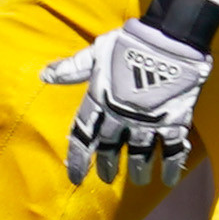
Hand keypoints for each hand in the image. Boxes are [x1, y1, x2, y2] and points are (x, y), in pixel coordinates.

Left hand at [40, 19, 211, 185]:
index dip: (78, 158)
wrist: (169, 39)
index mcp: (99, 100)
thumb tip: (44, 75)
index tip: (75, 177)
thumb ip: (72, 69)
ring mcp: (148, 120)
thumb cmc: (128, 43)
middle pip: (109, 147)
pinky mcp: (174, 119)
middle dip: (106, 165)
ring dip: (138, 169)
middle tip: (106, 178)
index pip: (82, 135)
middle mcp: (120, 115)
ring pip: (139, 153)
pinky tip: (169, 179)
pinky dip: (171, 165)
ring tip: (138, 180)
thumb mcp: (95, 53)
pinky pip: (172, 149)